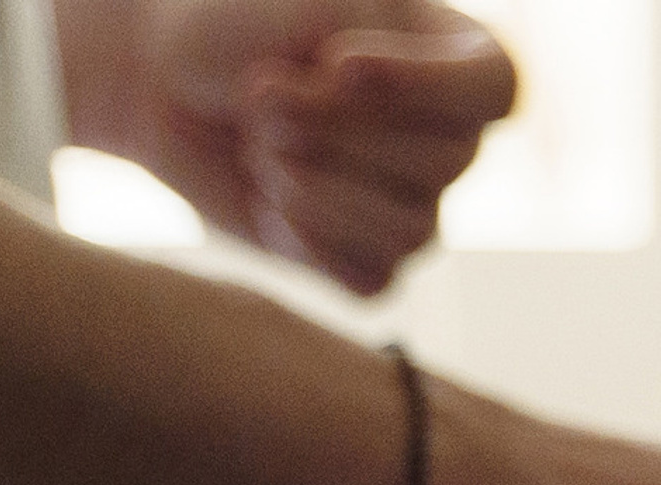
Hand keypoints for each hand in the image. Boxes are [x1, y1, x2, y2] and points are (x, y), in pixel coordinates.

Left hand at [56, 0, 514, 292]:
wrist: (165, 83)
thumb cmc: (240, 23)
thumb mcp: (308, 0)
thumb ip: (362, 35)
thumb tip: (368, 111)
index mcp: (453, 58)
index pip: (494, 87)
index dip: (423, 86)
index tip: (335, 65)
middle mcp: (448, 139)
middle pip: (444, 162)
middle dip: (338, 132)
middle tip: (258, 98)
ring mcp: (413, 208)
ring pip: (413, 230)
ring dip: (322, 190)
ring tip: (256, 148)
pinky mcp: (366, 264)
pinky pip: (373, 280)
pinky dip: (311, 243)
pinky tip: (268, 205)